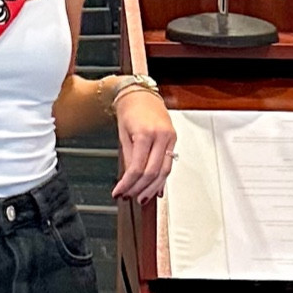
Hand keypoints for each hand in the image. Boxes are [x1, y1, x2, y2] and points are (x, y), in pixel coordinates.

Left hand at [112, 87, 175, 201]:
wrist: (141, 94)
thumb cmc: (130, 110)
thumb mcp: (123, 135)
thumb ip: (129, 158)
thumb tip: (129, 179)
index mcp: (145, 134)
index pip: (138, 168)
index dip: (128, 184)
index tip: (119, 192)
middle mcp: (161, 136)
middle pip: (153, 173)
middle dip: (140, 189)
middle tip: (130, 197)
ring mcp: (170, 138)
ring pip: (164, 172)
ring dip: (152, 188)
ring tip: (142, 198)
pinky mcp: (173, 140)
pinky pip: (169, 164)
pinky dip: (161, 179)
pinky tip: (155, 189)